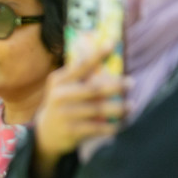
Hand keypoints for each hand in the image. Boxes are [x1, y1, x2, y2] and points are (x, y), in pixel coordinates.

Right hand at [31, 51, 127, 177]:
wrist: (45, 133)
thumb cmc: (63, 104)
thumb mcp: (63, 88)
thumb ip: (81, 77)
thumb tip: (109, 60)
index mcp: (59, 81)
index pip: (80, 65)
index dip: (97, 55)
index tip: (112, 44)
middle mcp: (60, 95)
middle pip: (93, 89)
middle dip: (116, 85)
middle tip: (131, 82)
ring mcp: (64, 114)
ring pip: (98, 109)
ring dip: (118, 108)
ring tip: (131, 105)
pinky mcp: (70, 130)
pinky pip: (96, 127)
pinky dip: (111, 126)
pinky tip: (121, 124)